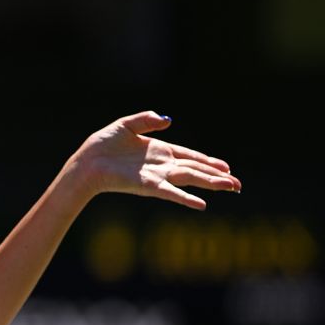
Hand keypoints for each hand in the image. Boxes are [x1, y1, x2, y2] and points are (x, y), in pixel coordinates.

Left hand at [72, 111, 240, 209]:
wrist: (86, 162)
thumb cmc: (102, 145)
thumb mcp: (126, 125)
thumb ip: (147, 120)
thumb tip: (168, 120)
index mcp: (159, 151)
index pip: (189, 156)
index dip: (208, 161)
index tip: (226, 167)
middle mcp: (161, 165)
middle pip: (195, 170)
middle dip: (217, 176)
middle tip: (238, 184)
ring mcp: (157, 176)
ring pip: (190, 179)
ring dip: (211, 184)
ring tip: (231, 188)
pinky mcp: (148, 186)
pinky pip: (171, 192)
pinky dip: (186, 198)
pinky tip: (202, 204)